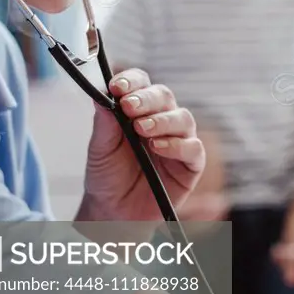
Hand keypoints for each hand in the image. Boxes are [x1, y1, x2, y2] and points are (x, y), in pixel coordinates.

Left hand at [78, 68, 204, 221]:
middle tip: (129, 106)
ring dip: (163, 120)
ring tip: (142, 129)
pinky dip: (177, 145)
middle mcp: (163, 121)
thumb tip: (101, 93)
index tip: (116, 87)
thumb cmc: (108, 176)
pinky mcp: (191, 164)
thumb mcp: (99, 148)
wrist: (113, 212)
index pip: (142, 85)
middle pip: (164, 96)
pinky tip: (157, 148)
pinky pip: (193, 148)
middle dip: (146, 99)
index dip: (132, 81)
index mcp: (140, 110)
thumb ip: (104, 122)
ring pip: (182, 118)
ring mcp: (179, 141)